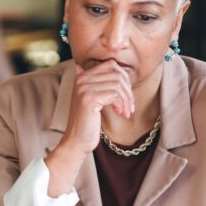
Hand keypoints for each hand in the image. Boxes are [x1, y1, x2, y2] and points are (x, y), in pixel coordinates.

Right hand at [44, 60, 133, 196]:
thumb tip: (117, 68)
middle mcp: (81, 78)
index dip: (124, 78)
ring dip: (127, 100)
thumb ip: (102, 83)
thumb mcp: (95, 99)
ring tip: (125, 112)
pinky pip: (115, 94)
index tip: (125, 95)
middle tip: (129, 106)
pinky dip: (122, 105)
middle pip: (117, 73)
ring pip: (118, 84)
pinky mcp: (88, 99)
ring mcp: (84, 88)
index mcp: (82, 76)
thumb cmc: (88, 122)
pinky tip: (120, 114)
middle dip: (128, 90)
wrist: (76, 141)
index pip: (111, 64)